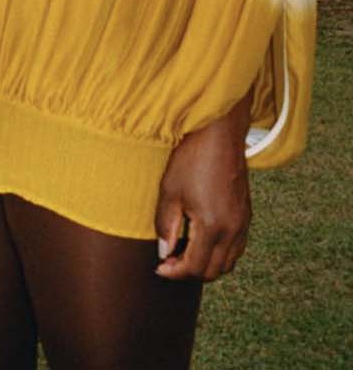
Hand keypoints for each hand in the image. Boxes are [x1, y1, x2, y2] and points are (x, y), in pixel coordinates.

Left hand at [155, 96, 250, 281]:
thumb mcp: (170, 190)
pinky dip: (221, 254)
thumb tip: (164, 252)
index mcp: (213, 226)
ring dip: (207, 265)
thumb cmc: (192, 158)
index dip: (174, 272)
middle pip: (213, 271)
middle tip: (169, 260)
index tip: (159, 267)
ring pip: (228, 263)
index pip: (194, 266)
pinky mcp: (247, 215)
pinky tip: (204, 240)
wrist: (219, 133)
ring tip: (184, 252)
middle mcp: (233, 230)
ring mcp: (243, 223)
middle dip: (189, 272)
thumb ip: (165, 225)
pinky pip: (237, 248)